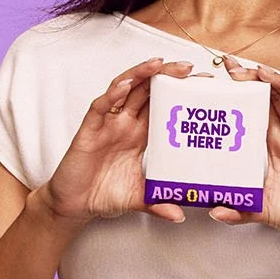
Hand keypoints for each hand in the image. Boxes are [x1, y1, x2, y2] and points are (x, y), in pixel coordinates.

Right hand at [37, 57, 193, 224]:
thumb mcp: (139, 199)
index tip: (205, 85)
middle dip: (167, 75)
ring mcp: (107, 125)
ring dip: (141, 74)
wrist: (74, 206)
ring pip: (124, 90)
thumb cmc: (105, 195)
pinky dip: (112, 94)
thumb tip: (181, 215)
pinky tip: (125, 85)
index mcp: (140, 134)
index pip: (164, 106)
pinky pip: (101, 107)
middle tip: (190, 67)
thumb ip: (159, 203)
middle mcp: (125, 124)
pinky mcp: (88, 131)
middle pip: (148, 91)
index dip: (181, 93)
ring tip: (159, 63)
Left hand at [209, 57, 279, 257]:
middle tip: (236, 69)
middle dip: (258, 81)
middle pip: (276, 99)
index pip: (257, 108)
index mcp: (272, 145)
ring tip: (265, 73)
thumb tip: (213, 211)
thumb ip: (238, 211)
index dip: (245, 89)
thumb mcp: (258, 211)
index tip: (226, 72)